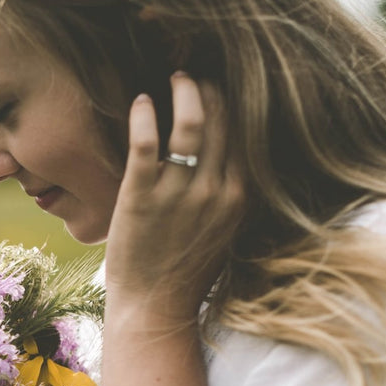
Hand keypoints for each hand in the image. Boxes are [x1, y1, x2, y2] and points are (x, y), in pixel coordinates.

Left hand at [106, 72, 244, 317]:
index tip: (223, 86)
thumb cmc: (184, 272)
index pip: (245, 134)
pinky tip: (140, 102)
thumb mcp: (223, 231)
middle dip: (211, 89)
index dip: (234, 103)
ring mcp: (178, 195)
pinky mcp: (141, 198)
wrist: (154, 309)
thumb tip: (233, 160)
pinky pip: (147, 142)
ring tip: (174, 79)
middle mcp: (214, 192)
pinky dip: (144, 115)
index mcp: (239, 197)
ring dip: (183, 91)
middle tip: (196, 75)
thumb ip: (230, 195)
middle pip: (222, 120)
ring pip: (190, 123)